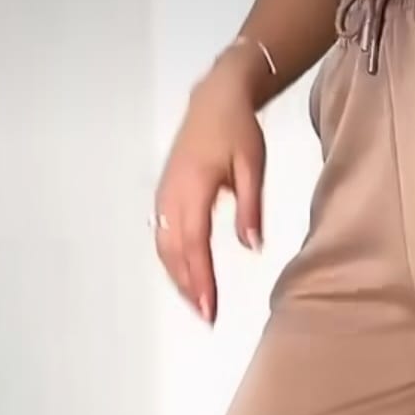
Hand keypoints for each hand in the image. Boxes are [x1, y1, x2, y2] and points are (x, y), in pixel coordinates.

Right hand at [153, 48, 267, 324]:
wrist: (215, 97)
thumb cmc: (236, 129)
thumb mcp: (252, 165)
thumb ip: (250, 207)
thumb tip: (252, 246)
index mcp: (192, 187)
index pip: (194, 244)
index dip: (200, 279)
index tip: (209, 307)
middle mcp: (172, 194)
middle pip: (173, 252)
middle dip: (188, 287)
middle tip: (206, 317)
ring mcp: (164, 194)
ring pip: (164, 247)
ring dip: (178, 278)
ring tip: (198, 304)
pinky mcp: (165, 195)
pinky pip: (162, 235)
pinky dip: (172, 261)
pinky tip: (186, 277)